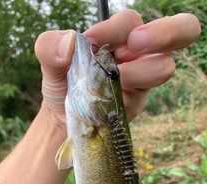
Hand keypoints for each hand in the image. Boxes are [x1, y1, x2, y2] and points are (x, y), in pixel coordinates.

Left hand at [35, 9, 200, 125]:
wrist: (62, 116)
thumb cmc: (62, 83)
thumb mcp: (49, 63)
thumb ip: (49, 46)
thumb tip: (70, 41)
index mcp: (119, 37)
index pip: (131, 22)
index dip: (114, 30)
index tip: (91, 44)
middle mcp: (137, 55)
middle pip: (179, 31)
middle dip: (165, 33)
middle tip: (136, 44)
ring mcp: (141, 80)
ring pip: (163, 67)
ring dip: (137, 72)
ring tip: (113, 81)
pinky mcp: (137, 103)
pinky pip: (142, 98)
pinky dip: (124, 99)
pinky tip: (105, 105)